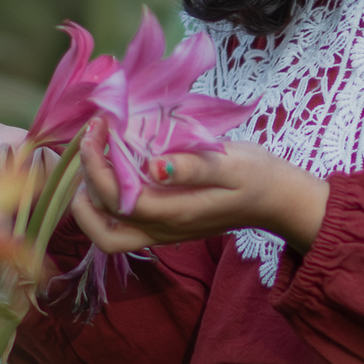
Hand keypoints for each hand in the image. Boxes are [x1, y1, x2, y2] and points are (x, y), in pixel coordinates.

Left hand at [70, 116, 329, 255]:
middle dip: (85, 188)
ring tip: (92, 160)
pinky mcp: (167, 227)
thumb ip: (190, 166)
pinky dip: (106, 202)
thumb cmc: (256, 175)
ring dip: (91, 201)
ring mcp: (164, 233)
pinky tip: (113, 170)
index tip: (96, 130)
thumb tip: (153, 166)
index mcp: (175, 213)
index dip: (98, 167)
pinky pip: (123, 226)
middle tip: (88, 146)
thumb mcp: (229, 163)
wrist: (278, 199)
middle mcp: (163, 230)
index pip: (119, 198)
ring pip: (109, 233)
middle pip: (104, 227)